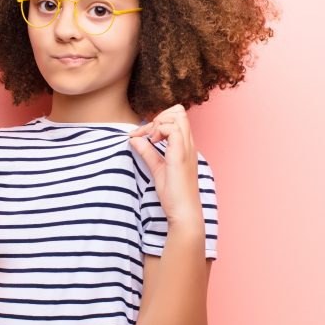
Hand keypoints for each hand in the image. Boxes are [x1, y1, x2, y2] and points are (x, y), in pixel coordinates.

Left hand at [128, 104, 203, 227]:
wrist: (183, 212)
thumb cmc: (174, 194)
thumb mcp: (157, 168)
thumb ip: (147, 153)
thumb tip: (135, 139)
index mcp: (186, 146)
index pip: (178, 118)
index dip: (159, 120)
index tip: (142, 135)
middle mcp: (189, 144)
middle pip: (180, 112)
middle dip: (159, 116)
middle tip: (147, 133)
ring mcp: (187, 148)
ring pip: (177, 116)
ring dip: (158, 122)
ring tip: (149, 137)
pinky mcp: (180, 155)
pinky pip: (172, 129)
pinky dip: (159, 130)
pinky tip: (153, 142)